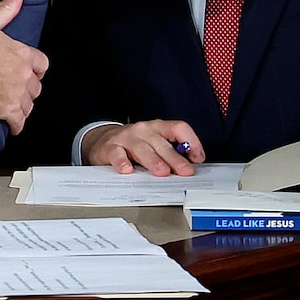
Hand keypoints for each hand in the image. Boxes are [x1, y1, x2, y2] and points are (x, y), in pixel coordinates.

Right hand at [0, 0, 48, 134]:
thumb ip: (5, 11)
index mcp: (23, 55)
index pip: (43, 64)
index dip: (36, 69)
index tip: (30, 72)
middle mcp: (25, 75)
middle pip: (36, 86)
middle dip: (29, 89)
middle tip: (18, 89)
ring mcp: (18, 94)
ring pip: (29, 104)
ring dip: (23, 105)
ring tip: (15, 106)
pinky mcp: (8, 110)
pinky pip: (19, 121)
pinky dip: (17, 124)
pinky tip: (13, 126)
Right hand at [83, 120, 205, 175]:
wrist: (102, 140)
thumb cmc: (134, 144)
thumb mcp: (154, 143)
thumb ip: (170, 152)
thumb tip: (190, 166)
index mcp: (158, 128)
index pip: (178, 128)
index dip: (191, 141)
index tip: (198, 158)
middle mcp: (144, 130)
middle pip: (162, 143)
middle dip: (175, 158)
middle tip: (184, 171)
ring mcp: (127, 138)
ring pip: (142, 149)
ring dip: (153, 161)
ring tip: (162, 172)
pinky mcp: (111, 147)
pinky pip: (117, 154)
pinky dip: (122, 162)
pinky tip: (127, 170)